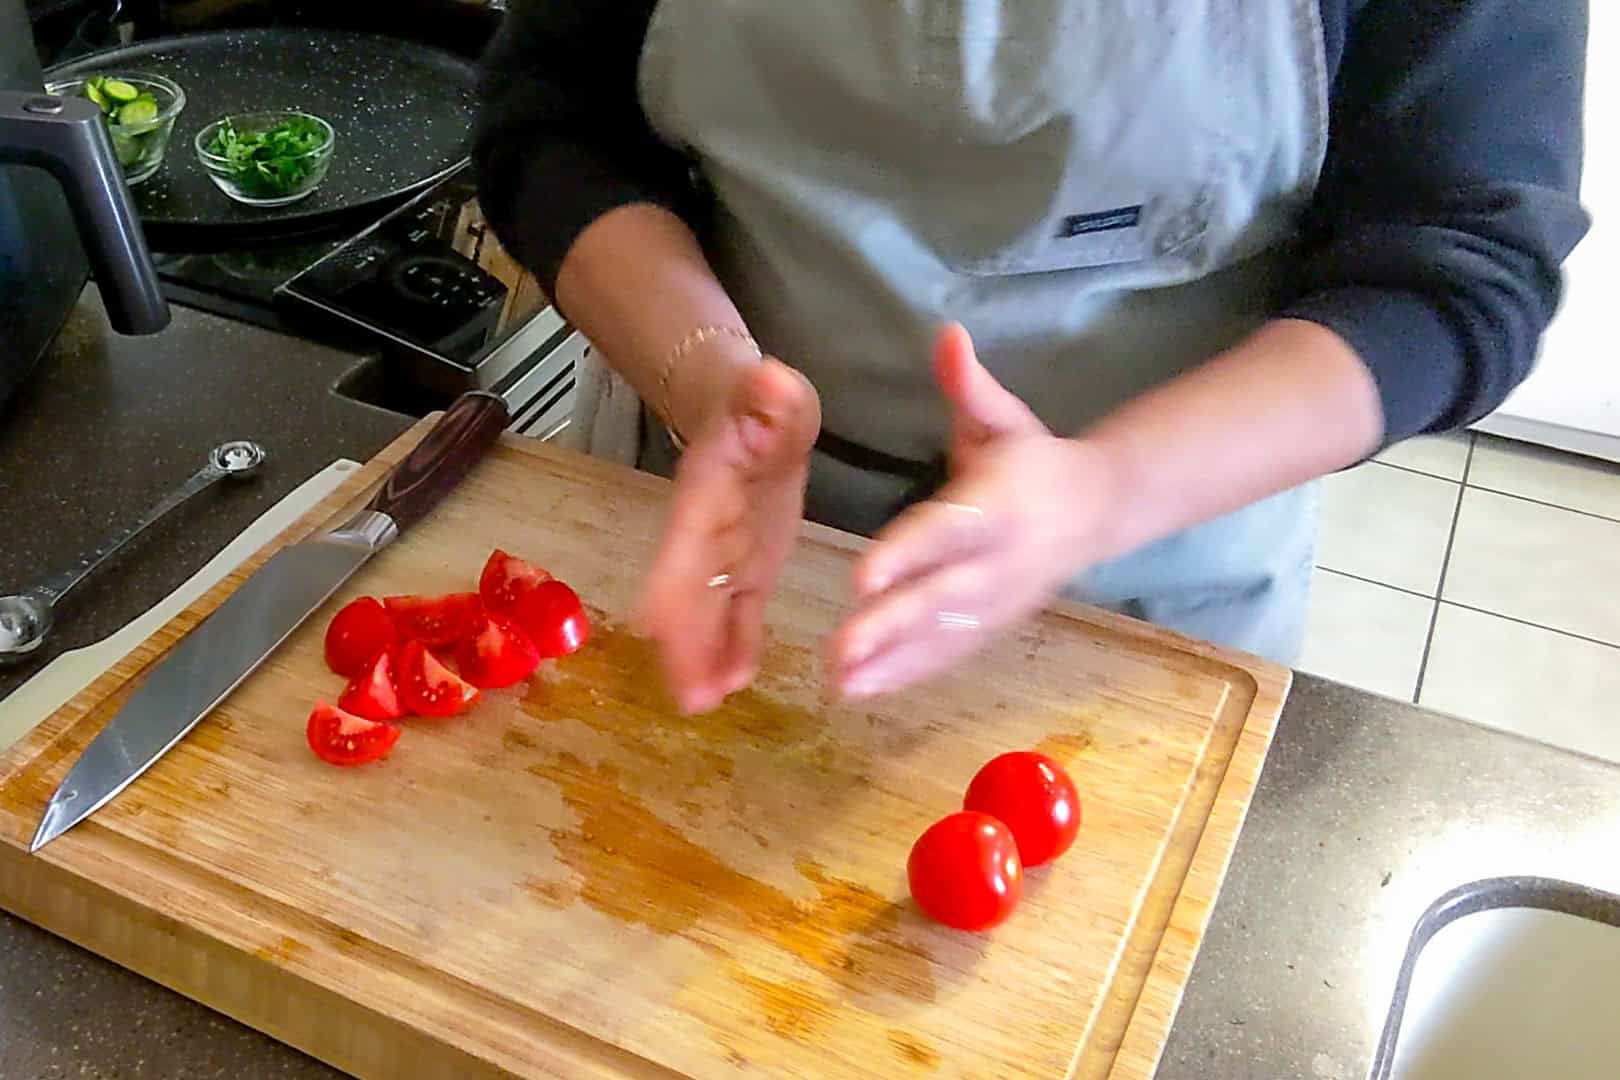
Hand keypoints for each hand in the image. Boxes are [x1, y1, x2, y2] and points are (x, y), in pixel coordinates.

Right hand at [636, 358, 820, 713]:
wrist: (750, 408)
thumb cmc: (759, 401)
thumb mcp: (770, 393)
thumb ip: (769, 394)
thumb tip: (771, 380)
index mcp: (707, 491)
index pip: (682, 541)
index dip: (669, 583)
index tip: (654, 626)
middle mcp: (707, 532)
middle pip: (689, 592)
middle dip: (685, 644)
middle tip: (687, 698)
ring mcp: (727, 555)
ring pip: (710, 612)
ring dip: (704, 657)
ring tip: (703, 703)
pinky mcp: (751, 569)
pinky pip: (741, 612)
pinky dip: (736, 647)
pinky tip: (735, 683)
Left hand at [831, 324, 1115, 698]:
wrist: (1099, 509)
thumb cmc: (1033, 458)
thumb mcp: (1004, 416)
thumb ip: (969, 384)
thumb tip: (947, 334)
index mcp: (998, 504)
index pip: (947, 532)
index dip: (907, 554)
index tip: (862, 577)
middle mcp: (998, 561)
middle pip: (940, 599)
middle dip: (889, 626)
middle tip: (837, 650)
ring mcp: (997, 602)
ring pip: (940, 638)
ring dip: (890, 662)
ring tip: (837, 683)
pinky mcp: (992, 627)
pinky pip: (947, 655)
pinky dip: (906, 675)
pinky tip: (860, 690)